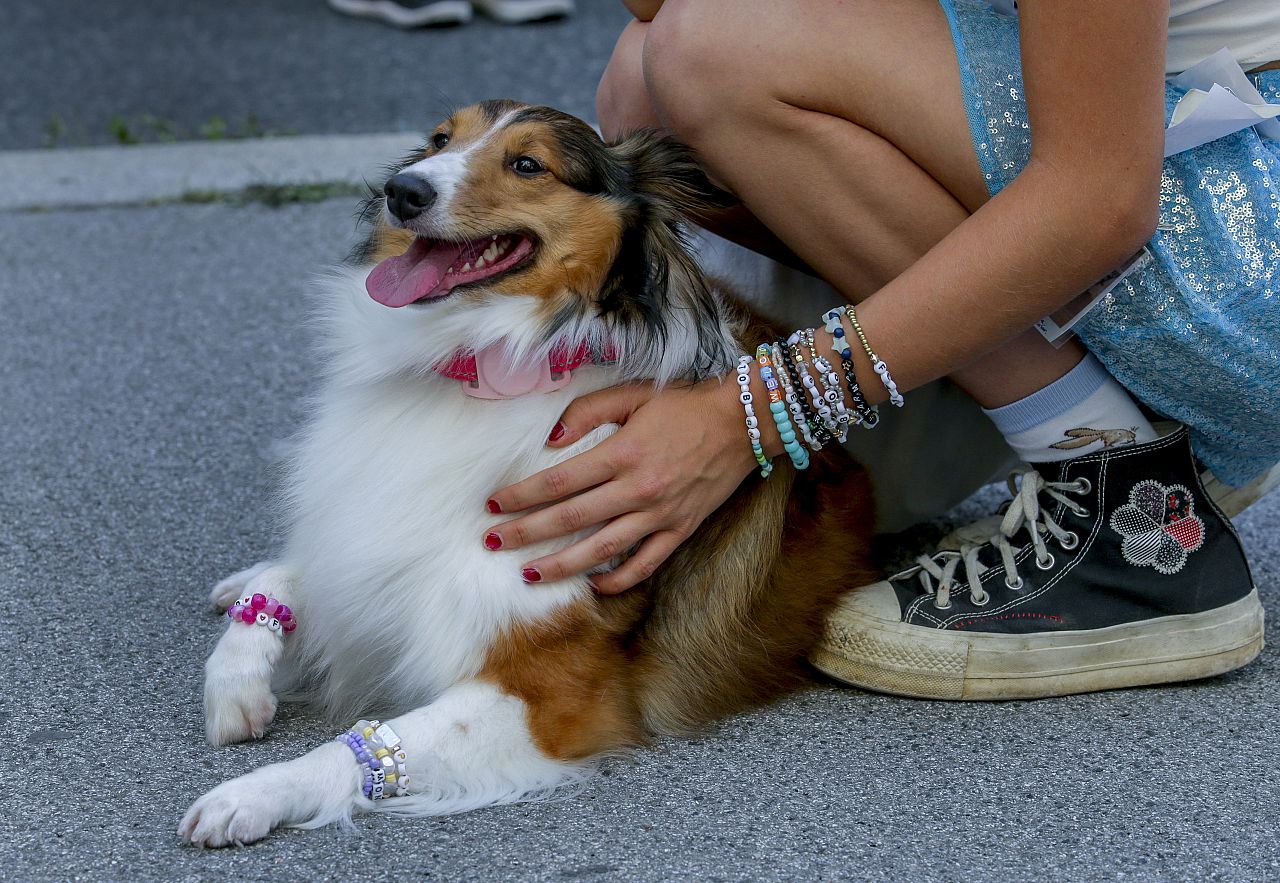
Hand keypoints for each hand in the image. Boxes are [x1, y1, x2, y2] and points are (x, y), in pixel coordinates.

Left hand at [486, 378, 757, 593]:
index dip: (522, 495)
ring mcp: (660, 514)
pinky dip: (619, 579)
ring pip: (603, 549)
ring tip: (530, 575)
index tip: (493, 504)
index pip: (559, 481)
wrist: (744, 423)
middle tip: (494, 543)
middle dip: (527, 533)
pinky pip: (646, 563)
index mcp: (623, 453)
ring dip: (563, 565)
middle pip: (571, 518)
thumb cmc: (685, 405)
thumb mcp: (634, 394)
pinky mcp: (681, 528)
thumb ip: (589, 411)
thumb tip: (551, 438)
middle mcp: (639, 488)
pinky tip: (594, 584)